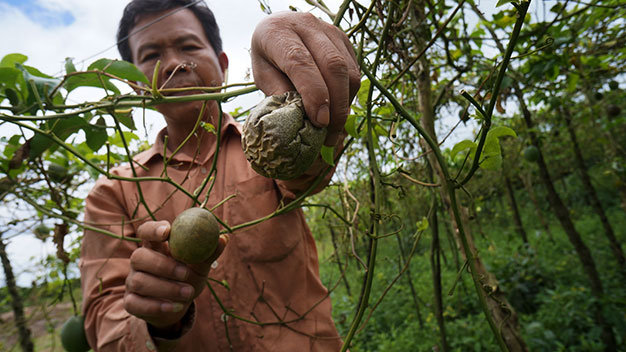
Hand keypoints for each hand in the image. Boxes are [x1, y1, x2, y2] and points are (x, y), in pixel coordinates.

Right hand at [124, 220, 226, 330]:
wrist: (178, 305)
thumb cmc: (188, 278)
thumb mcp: (199, 266)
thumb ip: (208, 253)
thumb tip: (224, 238)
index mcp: (154, 246)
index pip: (146, 231)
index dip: (153, 229)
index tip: (167, 231)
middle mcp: (139, 261)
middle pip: (139, 256)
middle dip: (163, 265)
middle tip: (185, 273)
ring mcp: (132, 282)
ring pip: (139, 281)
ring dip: (166, 288)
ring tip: (188, 293)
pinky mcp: (131, 302)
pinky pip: (136, 303)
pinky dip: (157, 306)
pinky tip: (175, 306)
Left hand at [251, 12, 360, 145]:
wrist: (280, 28)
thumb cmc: (268, 57)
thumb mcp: (263, 75)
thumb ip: (279, 93)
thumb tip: (303, 120)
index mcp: (279, 32)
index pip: (301, 62)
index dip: (313, 94)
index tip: (320, 122)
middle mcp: (308, 25)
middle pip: (333, 66)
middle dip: (336, 105)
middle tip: (330, 135)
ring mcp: (330, 31)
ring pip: (349, 71)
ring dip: (345, 105)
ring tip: (333, 130)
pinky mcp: (345, 40)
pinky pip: (355, 72)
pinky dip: (349, 97)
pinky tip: (337, 112)